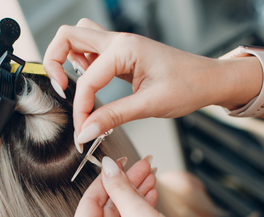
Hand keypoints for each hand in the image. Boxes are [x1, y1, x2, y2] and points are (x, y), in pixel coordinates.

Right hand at [43, 19, 225, 144]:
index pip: (87, 81)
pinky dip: (84, 64)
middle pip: (69, 37)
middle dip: (54, 62)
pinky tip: (92, 81)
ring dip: (68, 58)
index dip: (80, 109)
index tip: (82, 131)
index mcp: (125, 49)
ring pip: (80, 39)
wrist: (209, 80)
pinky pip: (94, 52)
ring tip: (74, 85)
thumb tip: (86, 130)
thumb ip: (113, 117)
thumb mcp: (149, 105)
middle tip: (60, 90)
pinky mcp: (125, 56)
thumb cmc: (188, 86)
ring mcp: (121, 46)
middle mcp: (119, 42)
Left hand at [68, 157, 263, 216]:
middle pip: (106, 207)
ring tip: (149, 176)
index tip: (119, 161)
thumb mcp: (137, 213)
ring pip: (118, 216)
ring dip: (134, 195)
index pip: (90, 200)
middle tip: (141, 166)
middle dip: (126, 184)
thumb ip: (119, 186)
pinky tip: (150, 194)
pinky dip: (137, 211)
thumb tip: (109, 166)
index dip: (107, 177)